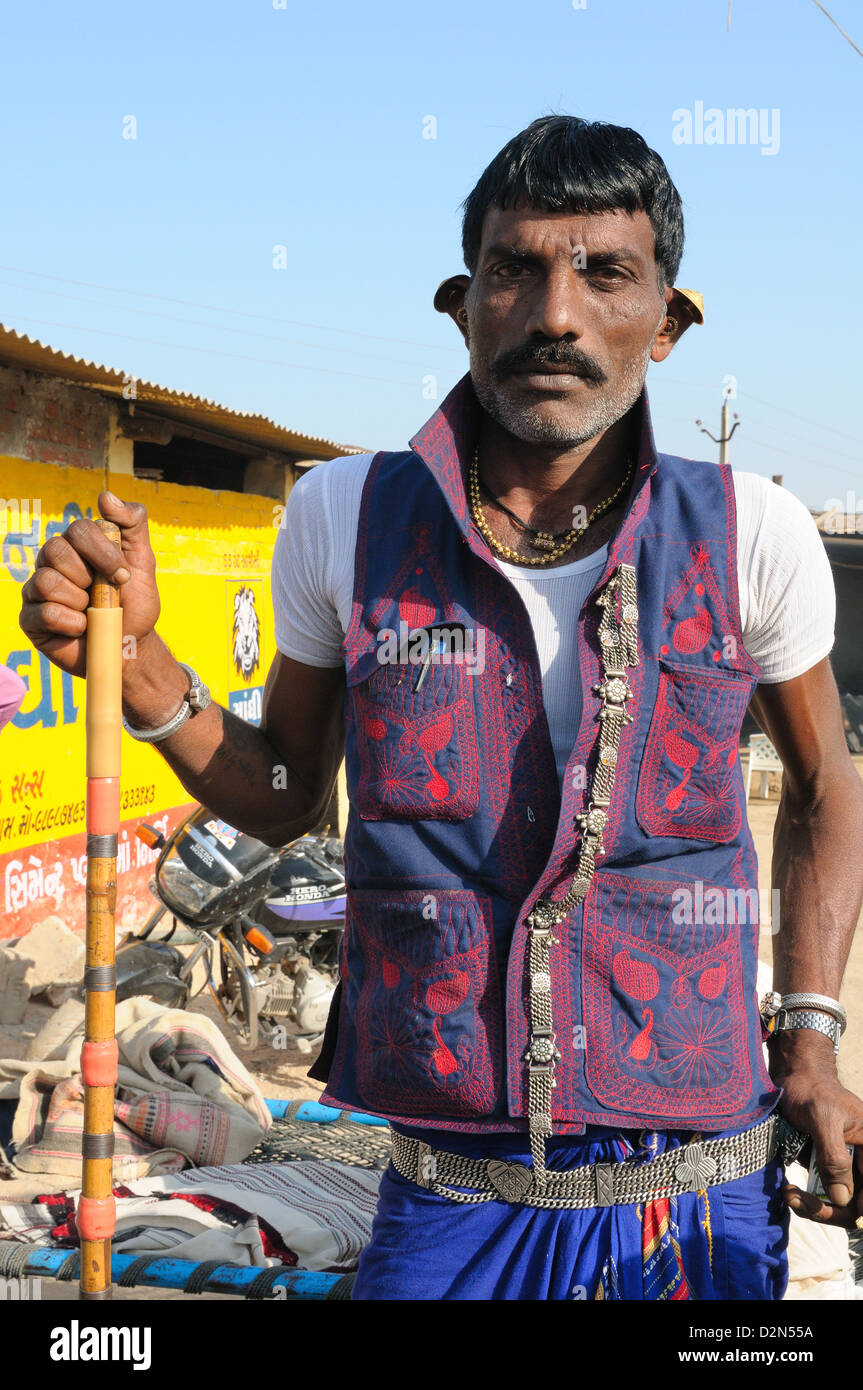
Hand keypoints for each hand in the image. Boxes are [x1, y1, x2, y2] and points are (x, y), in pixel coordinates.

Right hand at [19, 492, 160, 680]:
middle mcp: (52, 564)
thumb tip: (105, 497)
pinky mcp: (30, 619)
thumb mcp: (142, 562)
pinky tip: (81, 628)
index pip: (78, 530)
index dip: (103, 553)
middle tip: (103, 596)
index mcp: (76, 547)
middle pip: (56, 551)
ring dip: (80, 602)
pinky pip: (44, 612)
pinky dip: (71, 623)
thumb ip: (132, 524)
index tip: (123, 577)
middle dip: (89, 577)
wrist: (130, 647)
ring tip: (91, 613)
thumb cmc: (134, 605)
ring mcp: (37, 590)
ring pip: (47, 582)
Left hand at [769, 1029, 862, 1226]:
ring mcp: (845, 1165)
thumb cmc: (810, 1089)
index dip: (852, 1209)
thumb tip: (841, 1198)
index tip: (823, 1208)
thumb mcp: (822, 1120)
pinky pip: (822, 1192)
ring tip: (788, 1193)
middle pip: (855, 1204)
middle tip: (795, 1200)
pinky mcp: (826, 1165)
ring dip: (813, 1205)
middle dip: (827, 1210)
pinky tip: (789, 1189)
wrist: (793, 1075)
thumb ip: (833, 1158)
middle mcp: (862, 1160)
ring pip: (838, 1202)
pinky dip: (807, 1196)